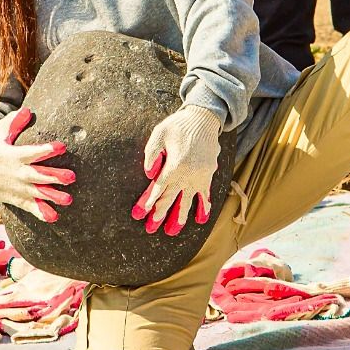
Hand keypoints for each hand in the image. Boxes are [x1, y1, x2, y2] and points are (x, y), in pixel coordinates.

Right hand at [0, 107, 74, 222]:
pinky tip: (53, 217)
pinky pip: (25, 205)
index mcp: (10, 154)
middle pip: (34, 175)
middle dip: (53, 176)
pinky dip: (39, 211)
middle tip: (72, 177)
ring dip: (51, 196)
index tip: (62, 147)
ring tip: (68, 200)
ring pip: (33, 192)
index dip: (45, 150)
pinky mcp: (9, 197)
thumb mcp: (1, 130)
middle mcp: (11, 171)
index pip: (30, 152)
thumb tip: (28, 110)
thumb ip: (15, 122)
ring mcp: (10, 186)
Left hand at [132, 105, 221, 235]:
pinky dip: (203, 207)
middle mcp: (188, 174)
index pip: (159, 189)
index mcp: (175, 165)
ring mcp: (200, 176)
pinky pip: (205, 194)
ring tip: (173, 231)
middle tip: (151, 228)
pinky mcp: (208, 174)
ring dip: (180, 217)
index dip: (149, 202)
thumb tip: (149, 174)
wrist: (204, 118)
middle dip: (160, 214)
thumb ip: (152, 154)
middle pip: (172, 199)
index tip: (140, 214)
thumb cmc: (179, 125)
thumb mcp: (159, 133)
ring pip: (188, 201)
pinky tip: (201, 219)